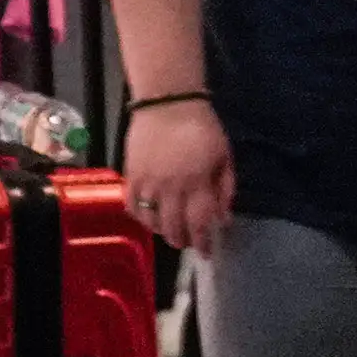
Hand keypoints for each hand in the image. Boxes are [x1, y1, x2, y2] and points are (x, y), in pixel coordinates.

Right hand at [121, 98, 233, 249]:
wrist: (167, 103)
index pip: (200, 223)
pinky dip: (141, 217)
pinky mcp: (130, 177)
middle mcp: (170, 188)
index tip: (206, 253)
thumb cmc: (202, 128)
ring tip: (170, 231)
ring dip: (162, 232)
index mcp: (197, 182)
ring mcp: (147, 183)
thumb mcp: (224, 156)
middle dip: (182, 241)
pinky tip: (150, 217)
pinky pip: (132, 207)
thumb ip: (225, 189)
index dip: (203, 242)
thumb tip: (224, 218)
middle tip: (188, 243)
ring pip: (151, 222)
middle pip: (173, 228)